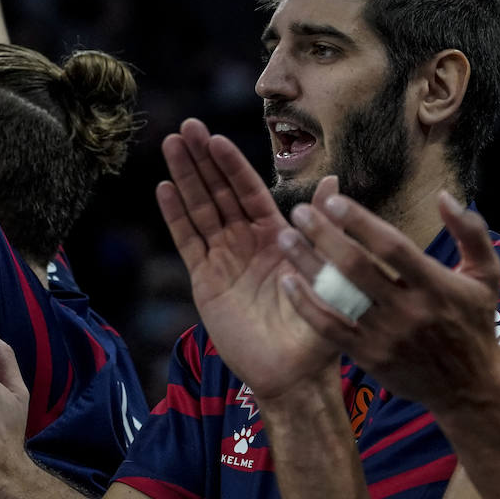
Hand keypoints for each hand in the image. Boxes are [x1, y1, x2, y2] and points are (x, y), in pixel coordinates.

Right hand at [157, 118, 338, 400]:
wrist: (294, 372)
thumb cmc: (318, 323)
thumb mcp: (327, 271)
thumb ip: (324, 227)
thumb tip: (334, 180)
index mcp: (276, 233)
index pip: (249, 190)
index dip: (232, 165)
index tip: (216, 138)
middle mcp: (247, 240)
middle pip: (219, 192)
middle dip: (202, 159)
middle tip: (187, 126)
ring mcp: (224, 258)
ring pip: (200, 210)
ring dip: (185, 178)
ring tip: (171, 145)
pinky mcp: (206, 281)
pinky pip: (189, 243)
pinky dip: (176, 216)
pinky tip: (164, 189)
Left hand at [276, 191, 499, 414]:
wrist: (468, 389)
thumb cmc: (474, 323)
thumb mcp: (487, 275)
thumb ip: (471, 231)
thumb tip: (445, 195)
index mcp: (436, 286)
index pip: (392, 247)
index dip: (360, 222)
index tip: (332, 200)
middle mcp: (409, 311)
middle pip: (357, 268)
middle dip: (323, 236)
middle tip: (298, 211)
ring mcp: (386, 337)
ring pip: (338, 296)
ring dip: (307, 265)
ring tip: (284, 238)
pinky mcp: (369, 357)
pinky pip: (329, 329)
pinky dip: (305, 305)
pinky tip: (287, 281)